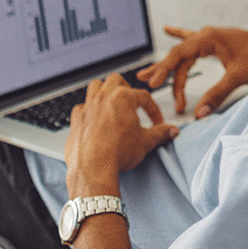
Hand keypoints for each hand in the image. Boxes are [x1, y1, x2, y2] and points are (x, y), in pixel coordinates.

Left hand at [65, 74, 179, 196]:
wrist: (93, 168)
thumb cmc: (117, 153)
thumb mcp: (145, 142)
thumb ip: (160, 134)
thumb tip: (171, 131)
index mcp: (122, 98)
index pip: (143, 97)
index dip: (153, 110)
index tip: (156, 122)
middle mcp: (103, 97)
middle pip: (116, 80)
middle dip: (126, 88)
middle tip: (132, 103)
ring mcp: (87, 107)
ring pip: (95, 86)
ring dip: (104, 91)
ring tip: (112, 103)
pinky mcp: (76, 119)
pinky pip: (81, 106)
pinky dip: (89, 110)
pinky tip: (95, 120)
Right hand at [138, 26, 247, 118]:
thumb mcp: (237, 78)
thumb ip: (216, 95)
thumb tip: (200, 113)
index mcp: (208, 39)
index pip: (178, 55)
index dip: (164, 70)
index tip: (153, 84)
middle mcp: (206, 35)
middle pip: (178, 56)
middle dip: (162, 70)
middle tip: (146, 83)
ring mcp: (210, 37)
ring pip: (183, 52)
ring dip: (169, 64)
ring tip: (149, 70)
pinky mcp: (216, 42)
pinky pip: (192, 40)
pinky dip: (180, 35)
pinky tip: (168, 29)